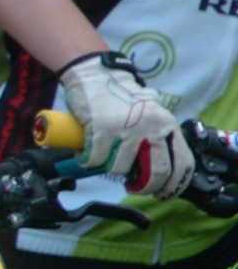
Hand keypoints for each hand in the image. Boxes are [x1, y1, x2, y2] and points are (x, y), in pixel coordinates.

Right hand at [59, 52, 192, 199]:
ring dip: (107, 166)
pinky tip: (86, 151)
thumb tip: (158, 167)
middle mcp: (151, 126)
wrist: (96, 74)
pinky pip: (95, 159)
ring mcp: (126, 128)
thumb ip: (157, 135)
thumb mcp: (150, 114)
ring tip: (102, 154)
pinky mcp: (101, 129)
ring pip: (119, 167)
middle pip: (155, 172)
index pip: (182, 163)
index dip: (172, 185)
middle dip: (143, 186)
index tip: (162, 194)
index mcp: (166, 124)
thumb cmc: (120, 96)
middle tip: (133, 186)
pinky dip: (87, 159)